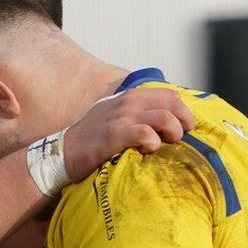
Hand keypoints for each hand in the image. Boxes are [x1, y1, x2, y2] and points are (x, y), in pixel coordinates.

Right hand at [64, 88, 194, 181]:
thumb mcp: (114, 117)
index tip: (184, 128)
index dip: (183, 111)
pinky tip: (147, 150)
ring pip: (164, 117)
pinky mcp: (114, 135)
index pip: (169, 95)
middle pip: (172, 103)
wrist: (63, 153)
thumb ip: (136, 113)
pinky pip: (145, 134)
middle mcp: (126, 103)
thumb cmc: (92, 140)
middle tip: (178, 138)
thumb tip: (167, 120)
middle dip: (183, 122)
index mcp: (129, 97)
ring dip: (172, 133)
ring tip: (164, 144)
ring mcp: (120, 118)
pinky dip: (153, 143)